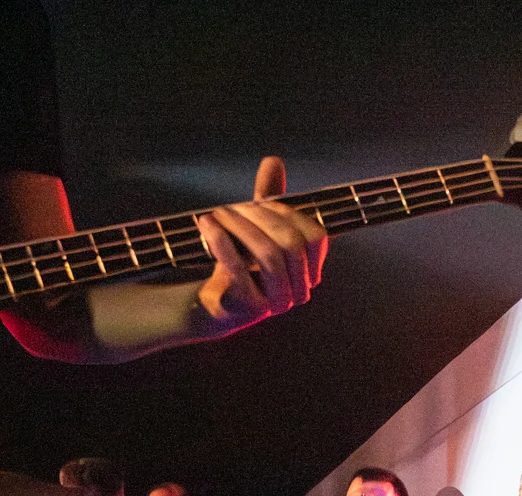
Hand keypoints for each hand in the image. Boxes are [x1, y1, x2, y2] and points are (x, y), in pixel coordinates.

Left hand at [192, 156, 329, 334]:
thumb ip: (268, 197)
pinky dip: (222, 242)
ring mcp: (276, 303)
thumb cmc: (240, 262)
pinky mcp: (249, 309)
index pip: (314, 236)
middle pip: (291, 244)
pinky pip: (239, 270)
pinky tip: (207, 225)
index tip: (260, 202)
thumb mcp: (255, 228)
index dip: (288, 213)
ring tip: (217, 213)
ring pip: (269, 256)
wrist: (213, 301)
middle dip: (261, 218)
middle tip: (232, 206)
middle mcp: (299, 291)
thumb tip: (274, 161)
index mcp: (309, 271)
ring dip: (241, 228)